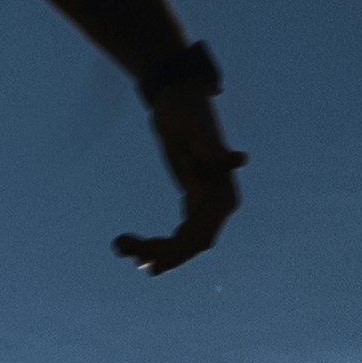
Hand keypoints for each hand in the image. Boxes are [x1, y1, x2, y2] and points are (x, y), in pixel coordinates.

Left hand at [115, 45, 242, 276]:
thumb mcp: (193, 129)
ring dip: (155, 250)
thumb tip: (240, 160)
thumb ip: (213, 149)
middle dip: (161, 253)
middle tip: (121, 248)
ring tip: (121, 245)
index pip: (202, 234)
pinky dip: (159, 243)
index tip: (150, 262)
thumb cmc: (185, 111)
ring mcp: (208, 205)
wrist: (179, 100)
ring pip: (184, 243)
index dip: (177, 252)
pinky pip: (180, 233)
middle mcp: (220, 204)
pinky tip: (136, 250)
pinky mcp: (194, 202)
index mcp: (223, 193)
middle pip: (191, 244)